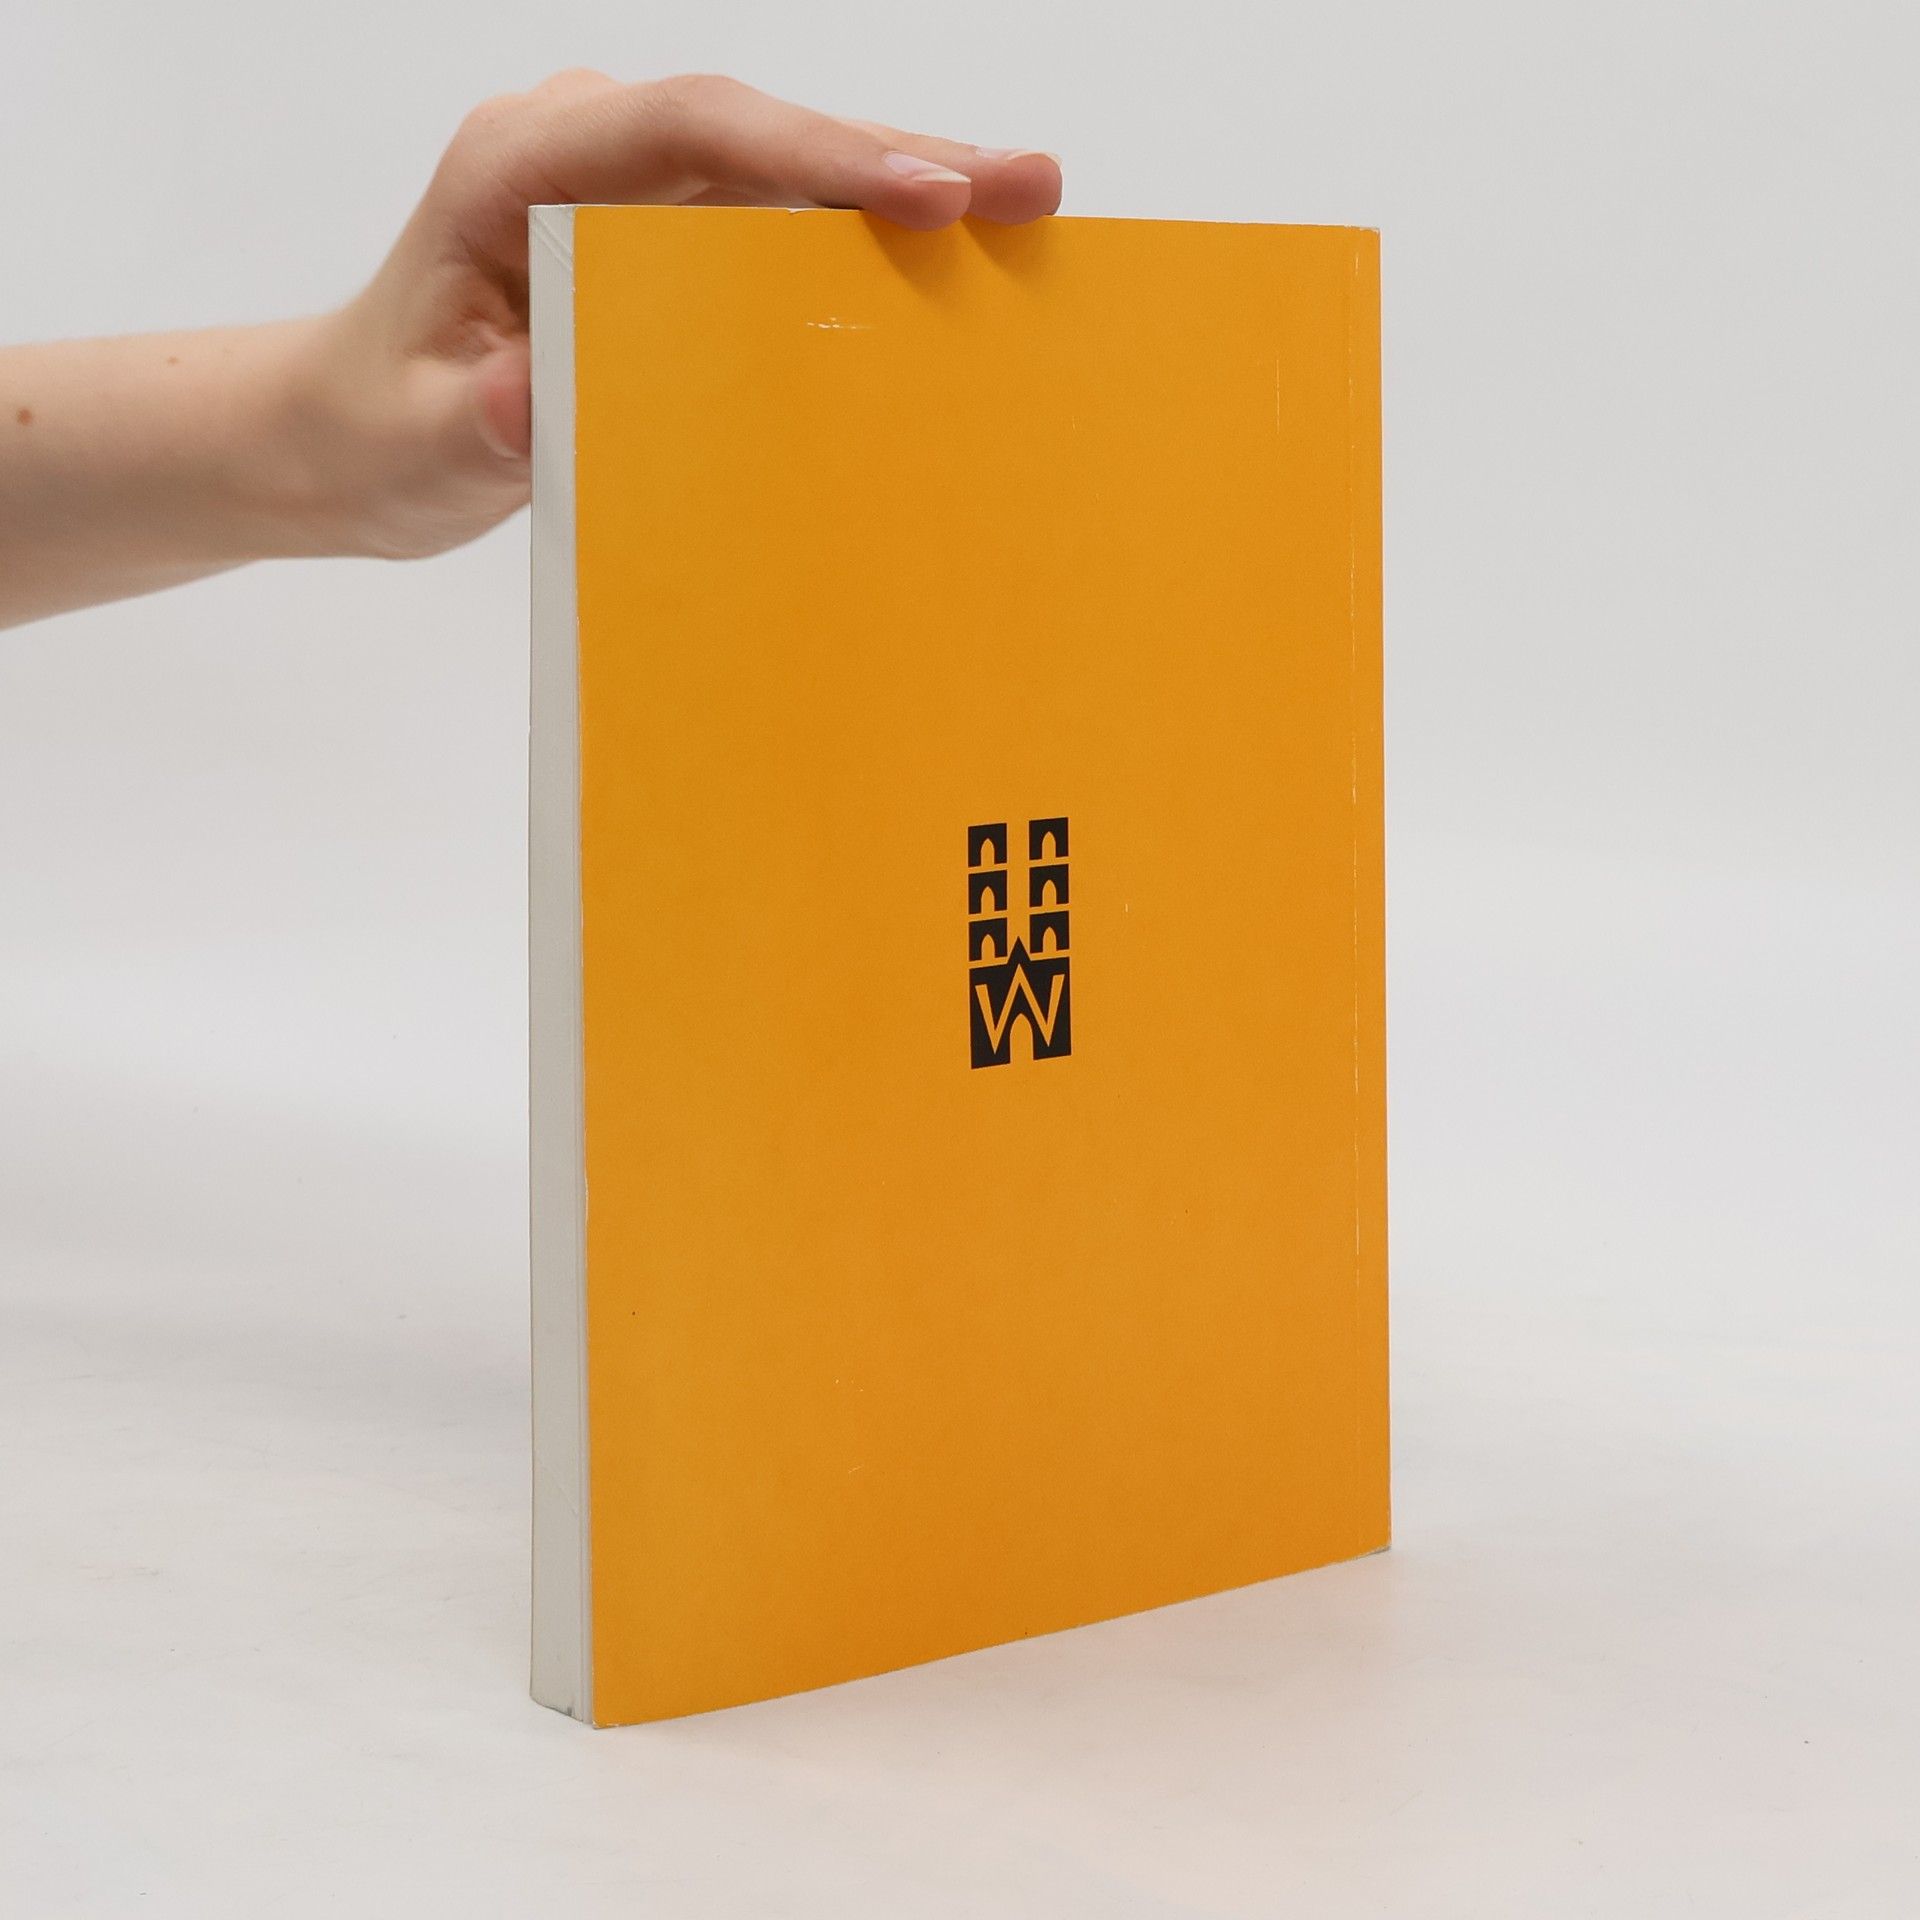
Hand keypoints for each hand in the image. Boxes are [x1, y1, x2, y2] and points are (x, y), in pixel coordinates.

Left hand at [298, 73, 1062, 559]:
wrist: (348, 433)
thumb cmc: (375, 426)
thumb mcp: (412, 439)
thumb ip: (470, 421)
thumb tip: (525, 398)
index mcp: (520, 166)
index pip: (688, 130)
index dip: (813, 154)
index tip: (922, 196)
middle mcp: (585, 154)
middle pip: (764, 136)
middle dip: (900, 158)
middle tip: (1032, 185)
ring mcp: (630, 195)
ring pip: (786, 175)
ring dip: (904, 194)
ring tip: (1026, 216)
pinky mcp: (661, 247)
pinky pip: (776, 231)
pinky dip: (863, 247)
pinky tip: (949, 267)